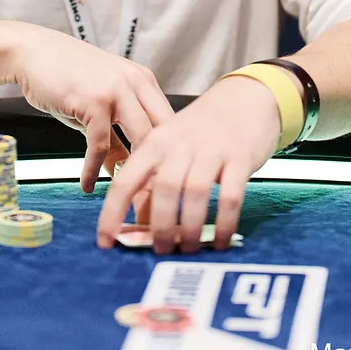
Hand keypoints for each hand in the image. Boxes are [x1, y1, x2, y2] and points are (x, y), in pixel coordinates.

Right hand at [8, 26, 175, 190]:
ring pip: (141, 140)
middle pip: (164, 134)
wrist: (32, 51)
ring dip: (135, 174)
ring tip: (128, 199)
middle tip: (153, 200)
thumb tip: (123, 172)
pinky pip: (100, 145)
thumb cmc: (64, 78)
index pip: (170, 123)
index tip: (165, 183)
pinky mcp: (93, 101)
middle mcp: (136, 83)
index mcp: (143, 81)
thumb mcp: (96, 106)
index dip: (171, 155)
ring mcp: (116, 90)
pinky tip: (87, 185)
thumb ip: (115, 136)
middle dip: (161, 170)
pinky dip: (93, 170)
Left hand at [94, 76, 277, 253]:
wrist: (245, 98)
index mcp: (155, 143)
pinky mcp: (239, 157)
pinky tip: (222, 241)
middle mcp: (180, 145)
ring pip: (194, 192)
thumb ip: (156, 179)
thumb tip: (140, 223)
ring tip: (189, 249)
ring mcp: (211, 150)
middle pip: (163, 188)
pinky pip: (230, 196)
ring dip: (190, 227)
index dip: (112, 213)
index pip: (126, 180)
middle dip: (160, 226)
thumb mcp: (172, 146)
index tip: (106, 242)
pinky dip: (225, 222)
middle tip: (161, 250)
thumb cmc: (203, 130)